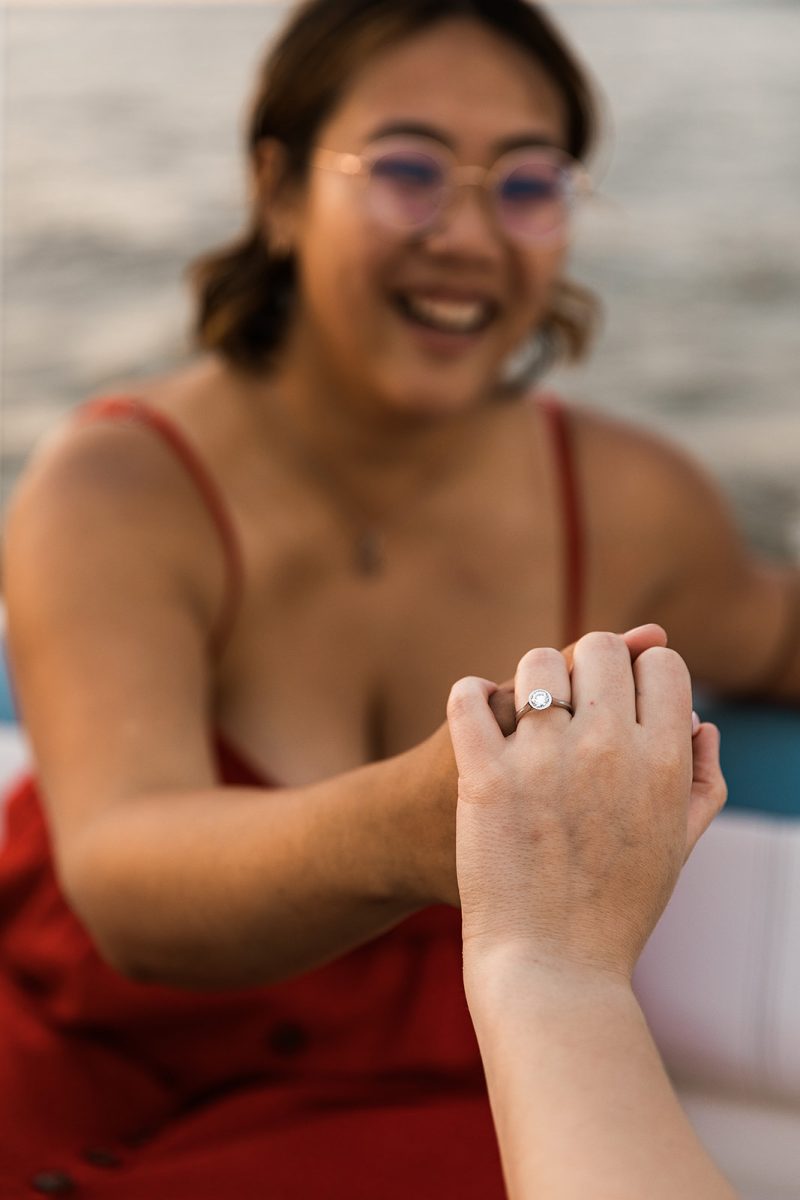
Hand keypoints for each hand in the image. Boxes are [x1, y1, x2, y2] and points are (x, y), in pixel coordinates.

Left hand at [448, 632, 725, 978]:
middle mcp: (610, 749)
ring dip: (529, 678)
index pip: (662, 664)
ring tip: (522, 709)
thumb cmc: (617, 910)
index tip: (619, 694)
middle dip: (585, 666)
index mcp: (664, 761)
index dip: (640, 671)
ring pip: (536, 662)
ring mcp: (544, 759)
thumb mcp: (679, 846)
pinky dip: (468, 694)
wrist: (552, 970)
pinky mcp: (484, 776)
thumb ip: (702, 779)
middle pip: (599, 648)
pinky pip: (468, 699)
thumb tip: (700, 722)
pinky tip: (475, 707)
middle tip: (569, 698)